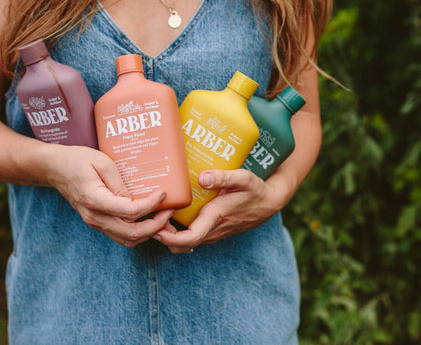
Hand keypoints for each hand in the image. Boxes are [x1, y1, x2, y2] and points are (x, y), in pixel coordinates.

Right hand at [42, 144, 174, 247]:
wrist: (55, 168)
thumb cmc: (78, 160)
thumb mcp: (102, 162)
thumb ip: (119, 182)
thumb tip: (137, 199)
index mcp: (95, 200)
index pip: (130, 211)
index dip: (151, 205)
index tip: (164, 194)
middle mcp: (94, 217)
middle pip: (131, 233)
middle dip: (156, 226)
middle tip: (170, 211)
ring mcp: (95, 222)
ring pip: (127, 239)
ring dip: (149, 232)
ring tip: (164, 218)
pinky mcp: (98, 222)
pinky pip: (121, 235)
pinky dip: (138, 232)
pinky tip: (150, 219)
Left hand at [153, 169, 280, 253]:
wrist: (269, 203)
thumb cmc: (255, 191)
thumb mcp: (244, 179)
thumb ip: (224, 177)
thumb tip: (203, 177)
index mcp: (215, 219)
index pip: (188, 239)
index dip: (168, 236)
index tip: (156, 221)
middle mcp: (211, 231)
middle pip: (179, 244)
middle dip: (161, 234)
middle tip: (151, 214)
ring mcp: (211, 233)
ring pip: (184, 242)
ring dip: (168, 232)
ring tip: (159, 211)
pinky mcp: (212, 230)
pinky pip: (190, 236)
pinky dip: (178, 229)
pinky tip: (173, 211)